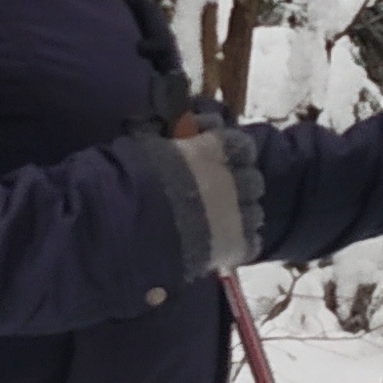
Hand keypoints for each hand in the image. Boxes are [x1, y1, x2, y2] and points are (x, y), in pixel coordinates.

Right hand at [144, 110, 268, 276]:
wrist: (126, 222)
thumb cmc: (128, 178)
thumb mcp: (151, 147)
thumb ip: (178, 143)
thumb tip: (186, 135)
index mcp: (211, 150)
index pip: (242, 146)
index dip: (232, 156)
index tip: (218, 163)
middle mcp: (230, 178)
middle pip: (253, 180)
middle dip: (239, 186)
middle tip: (217, 196)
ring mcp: (236, 213)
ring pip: (256, 212)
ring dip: (241, 215)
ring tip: (218, 224)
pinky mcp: (234, 245)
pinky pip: (251, 244)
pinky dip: (239, 245)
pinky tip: (222, 247)